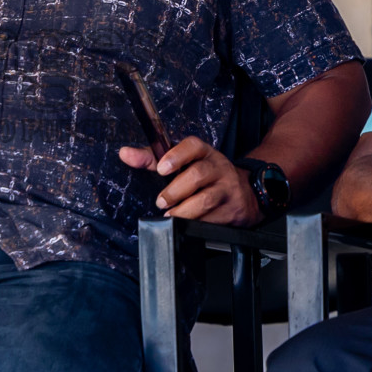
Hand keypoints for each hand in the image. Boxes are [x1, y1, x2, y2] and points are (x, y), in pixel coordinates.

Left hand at [119, 136, 261, 225]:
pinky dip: (198, 223)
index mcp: (204, 152)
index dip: (176, 155)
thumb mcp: (182, 163)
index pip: (192, 146)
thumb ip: (152, 159)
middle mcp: (218, 167)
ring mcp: (228, 188)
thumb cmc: (206, 175)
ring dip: (184, 211)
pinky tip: (187, 225)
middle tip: (161, 201)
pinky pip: (214, 219)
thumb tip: (125, 153)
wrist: (246, 192)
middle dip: (175, 190)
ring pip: (206, 199)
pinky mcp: (234, 209)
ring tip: (170, 216)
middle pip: (198, 175)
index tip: (161, 168)